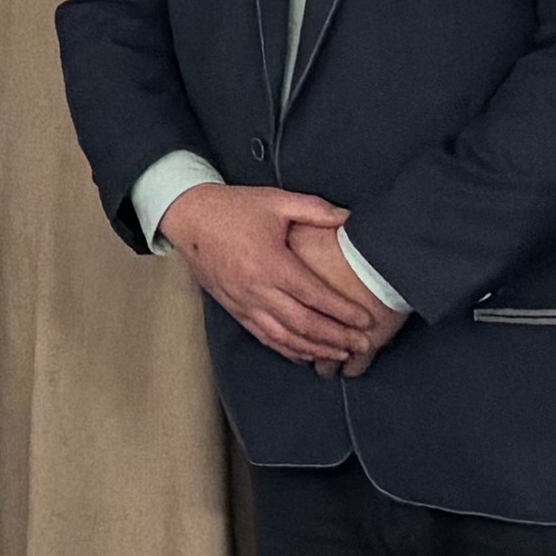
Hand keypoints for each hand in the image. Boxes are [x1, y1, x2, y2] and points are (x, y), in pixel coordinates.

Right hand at [161, 184, 394, 372]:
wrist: (188, 217)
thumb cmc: (234, 208)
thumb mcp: (276, 201)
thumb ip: (315, 210)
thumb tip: (350, 219)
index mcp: (271, 262)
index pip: (315, 295)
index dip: (344, 311)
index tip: (367, 321)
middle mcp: (257, 288)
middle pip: (304, 324)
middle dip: (337, 338)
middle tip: (363, 345)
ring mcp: (243, 302)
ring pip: (284, 336)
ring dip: (315, 349)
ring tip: (341, 355)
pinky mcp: (234, 309)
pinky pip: (264, 336)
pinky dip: (288, 349)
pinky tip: (306, 355)